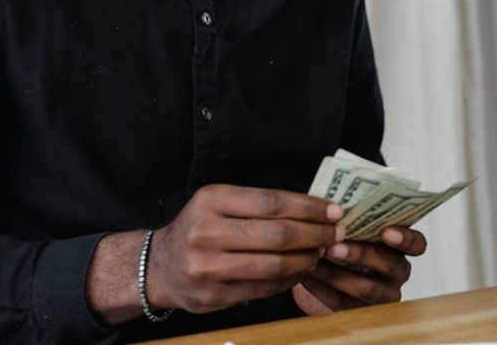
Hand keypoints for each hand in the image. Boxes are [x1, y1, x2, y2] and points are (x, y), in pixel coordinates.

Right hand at [148, 184, 344, 313]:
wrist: (160, 266)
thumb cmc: (198, 229)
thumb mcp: (217, 203)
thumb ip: (257, 204)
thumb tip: (313, 207)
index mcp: (210, 200)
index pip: (270, 202)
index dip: (308, 207)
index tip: (333, 210)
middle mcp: (206, 232)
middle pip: (276, 234)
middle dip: (315, 233)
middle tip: (336, 233)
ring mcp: (208, 267)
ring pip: (273, 265)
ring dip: (306, 259)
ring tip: (322, 252)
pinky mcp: (214, 295)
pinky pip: (264, 288)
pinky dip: (289, 280)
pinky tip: (301, 271)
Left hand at [292, 226, 426, 314]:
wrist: (325, 275)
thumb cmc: (343, 242)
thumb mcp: (351, 230)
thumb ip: (351, 220)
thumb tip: (331, 207)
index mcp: (400, 247)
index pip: (417, 244)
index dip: (406, 239)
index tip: (386, 231)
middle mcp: (397, 273)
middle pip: (390, 266)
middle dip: (361, 255)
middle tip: (334, 247)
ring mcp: (383, 296)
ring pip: (367, 289)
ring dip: (337, 274)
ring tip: (315, 260)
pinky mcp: (361, 313)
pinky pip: (345, 305)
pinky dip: (323, 290)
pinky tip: (306, 277)